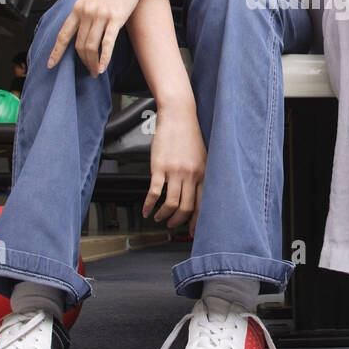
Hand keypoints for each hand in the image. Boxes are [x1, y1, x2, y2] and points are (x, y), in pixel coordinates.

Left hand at [46, 0, 144, 75]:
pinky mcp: (116, 18)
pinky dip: (104, 58)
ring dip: (92, 63)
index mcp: (77, 8)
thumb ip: (85, 11)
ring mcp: (100, 16)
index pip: (63, 34)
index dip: (56, 51)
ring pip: (90, 46)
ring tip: (96, 71)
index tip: (50, 64)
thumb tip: (82, 28)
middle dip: (82, 61)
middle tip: (88, 71)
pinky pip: (107, 43)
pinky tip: (103, 67)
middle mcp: (86, 13)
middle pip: (78, 45)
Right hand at [144, 101, 204, 233]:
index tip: (191, 231)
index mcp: (203, 174)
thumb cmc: (188, 135)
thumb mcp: (202, 156)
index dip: (196, 221)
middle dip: (177, 221)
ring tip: (157, 218)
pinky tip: (145, 209)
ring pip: (171, 204)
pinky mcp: (160, 167)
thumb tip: (197, 193)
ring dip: (163, 215)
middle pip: (186, 207)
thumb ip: (200, 174)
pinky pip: (154, 192)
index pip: (203, 204)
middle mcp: (191, 175)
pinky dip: (149, 205)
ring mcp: (175, 172)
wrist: (178, 116)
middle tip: (170, 225)